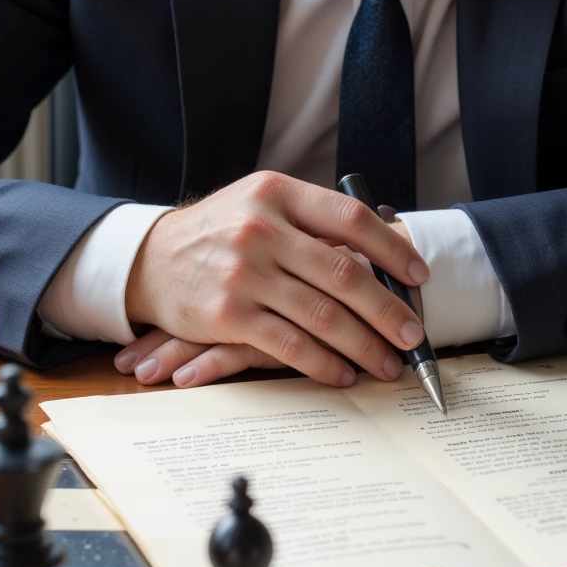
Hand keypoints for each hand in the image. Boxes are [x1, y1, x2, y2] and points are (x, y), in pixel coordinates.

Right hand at [117, 172, 427, 389]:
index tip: (418, 275)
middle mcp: (261, 229)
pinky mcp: (227, 315)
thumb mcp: (261, 204)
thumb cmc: (219, 231)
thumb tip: (382, 250)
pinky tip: (344, 373)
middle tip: (413, 332)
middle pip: (344, 273)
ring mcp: (243, 273)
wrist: (148, 258)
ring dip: (364, 344)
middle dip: (387, 309)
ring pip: (322, 315)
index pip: (351, 218)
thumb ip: (312, 221)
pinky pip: (290, 346)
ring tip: (387, 362)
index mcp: (277, 194)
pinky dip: (325, 364)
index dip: (391, 248)